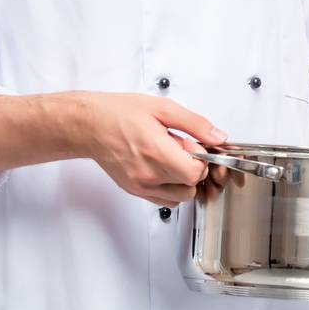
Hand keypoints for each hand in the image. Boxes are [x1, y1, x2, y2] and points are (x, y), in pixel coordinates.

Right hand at [76, 93, 226, 206]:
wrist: (90, 125)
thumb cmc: (120, 113)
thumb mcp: (163, 108)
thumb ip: (195, 124)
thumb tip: (218, 137)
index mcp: (156, 152)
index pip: (196, 174)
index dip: (201, 159)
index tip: (192, 146)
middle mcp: (148, 175)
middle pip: (191, 187)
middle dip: (194, 169)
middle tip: (182, 151)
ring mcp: (140, 186)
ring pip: (180, 197)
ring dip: (183, 181)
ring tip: (171, 159)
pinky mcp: (135, 191)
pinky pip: (165, 201)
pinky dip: (171, 189)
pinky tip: (163, 169)